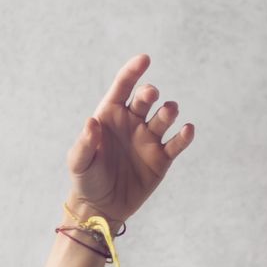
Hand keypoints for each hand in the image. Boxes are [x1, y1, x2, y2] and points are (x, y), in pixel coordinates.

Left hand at [63, 52, 195, 229]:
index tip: (145, 59)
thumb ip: (85, 143)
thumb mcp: (79, 163)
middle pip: (145, 99)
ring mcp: (148, 139)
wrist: (101, 207)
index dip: (133, 71)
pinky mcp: (162, 158)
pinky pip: (176, 143)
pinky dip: (184, 136)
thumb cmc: (86, 180)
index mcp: (110, 116)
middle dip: (149, 93)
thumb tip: (92, 122)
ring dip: (168, 112)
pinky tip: (187, 130)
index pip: (123, 87)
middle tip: (150, 95)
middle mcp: (132, 122)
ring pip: (163, 117)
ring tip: (167, 112)